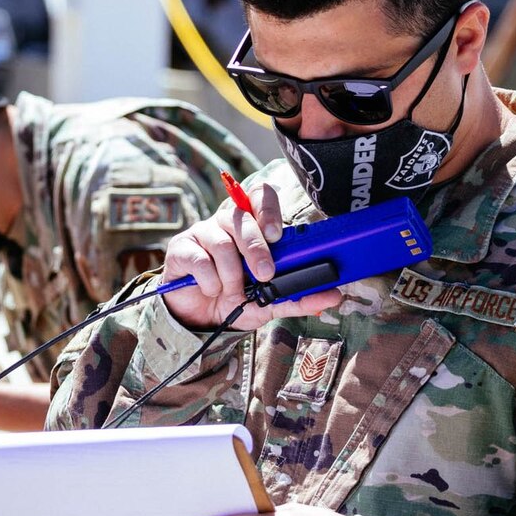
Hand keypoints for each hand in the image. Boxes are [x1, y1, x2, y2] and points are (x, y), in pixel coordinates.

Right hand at [159, 179, 341, 330]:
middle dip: (256, 248)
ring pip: (221, 241)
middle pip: (241, 217)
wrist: (201, 320)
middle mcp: (226, 223)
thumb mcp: (271, 302)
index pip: (259, 195)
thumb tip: (334, 295)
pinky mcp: (181, 249)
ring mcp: (202, 233)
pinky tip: (212, 290)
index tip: (277, 234)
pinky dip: (210, 281)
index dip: (268, 208)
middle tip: (265, 274)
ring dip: (232, 273)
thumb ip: (299, 296)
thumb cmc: (237, 300)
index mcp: (251, 226)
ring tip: (234, 292)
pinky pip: (199, 258)